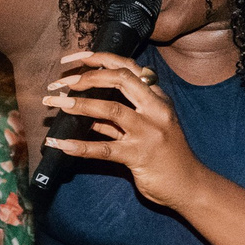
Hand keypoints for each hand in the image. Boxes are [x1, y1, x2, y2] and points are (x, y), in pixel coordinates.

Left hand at [42, 51, 206, 210]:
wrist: (189, 186)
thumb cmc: (167, 157)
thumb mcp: (149, 128)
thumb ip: (119, 119)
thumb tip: (86, 108)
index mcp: (157, 99)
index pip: (129, 67)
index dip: (100, 59)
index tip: (76, 58)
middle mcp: (155, 110)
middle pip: (120, 79)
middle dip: (87, 77)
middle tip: (60, 83)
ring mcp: (148, 132)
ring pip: (110, 109)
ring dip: (79, 105)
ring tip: (55, 104)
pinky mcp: (139, 156)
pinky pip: (104, 149)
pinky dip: (80, 146)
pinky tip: (60, 144)